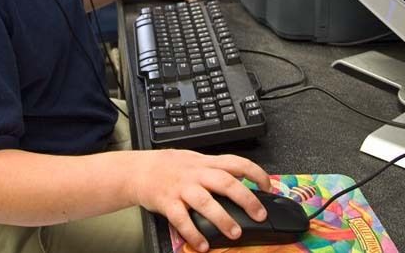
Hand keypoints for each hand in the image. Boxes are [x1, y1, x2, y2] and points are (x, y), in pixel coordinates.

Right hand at [131, 149, 271, 252]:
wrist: (138, 170)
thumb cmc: (168, 166)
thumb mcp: (194, 159)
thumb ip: (216, 168)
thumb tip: (242, 177)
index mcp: (205, 163)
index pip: (236, 162)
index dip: (255, 173)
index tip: (267, 185)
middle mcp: (195, 174)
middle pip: (225, 182)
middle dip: (245, 199)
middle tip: (259, 214)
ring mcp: (181, 188)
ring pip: (205, 201)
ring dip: (222, 218)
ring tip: (235, 233)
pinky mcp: (168, 203)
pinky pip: (182, 220)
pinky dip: (193, 234)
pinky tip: (203, 245)